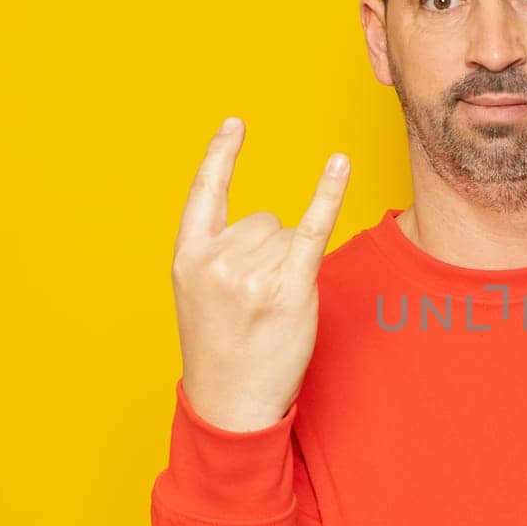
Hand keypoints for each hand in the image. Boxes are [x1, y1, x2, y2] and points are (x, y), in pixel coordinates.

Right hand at [171, 116, 350, 431]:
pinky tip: (339, 164)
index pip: (205, 192)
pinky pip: (312, 229)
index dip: (220, 155)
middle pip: (264, 220)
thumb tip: (272, 226)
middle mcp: (217, 261)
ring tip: (271, 309)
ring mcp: (252, 276)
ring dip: (290, 266)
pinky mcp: (289, 290)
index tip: (236, 123)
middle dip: (269, 253)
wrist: (230, 402)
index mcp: (187, 257)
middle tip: (255, 302)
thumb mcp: (198, 295)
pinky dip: (328, 195)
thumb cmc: (221, 349)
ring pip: (288, 236)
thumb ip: (219, 255)